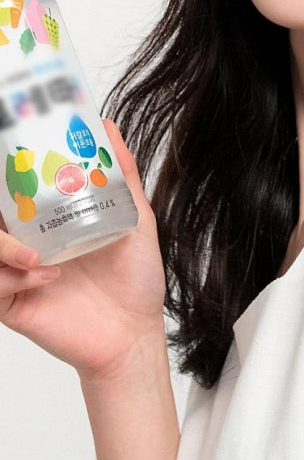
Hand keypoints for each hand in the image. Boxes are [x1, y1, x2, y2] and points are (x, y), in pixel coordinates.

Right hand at [0, 119, 167, 380]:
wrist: (135, 332)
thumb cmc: (134, 277)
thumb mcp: (136, 217)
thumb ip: (121, 174)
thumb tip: (109, 128)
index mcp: (51, 218)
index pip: (13, 188)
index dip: (4, 171)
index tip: (10, 148)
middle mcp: (29, 241)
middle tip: (12, 195)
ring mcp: (18, 272)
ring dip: (3, 247)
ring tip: (38, 255)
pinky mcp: (12, 303)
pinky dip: (14, 278)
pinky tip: (48, 278)